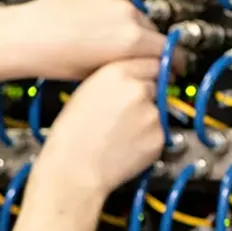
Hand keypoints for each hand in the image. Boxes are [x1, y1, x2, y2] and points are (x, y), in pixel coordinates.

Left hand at [0, 0, 165, 80]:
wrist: (25, 34)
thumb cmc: (54, 59)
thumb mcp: (99, 73)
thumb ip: (129, 67)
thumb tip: (142, 69)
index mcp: (130, 39)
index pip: (168, 49)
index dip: (171, 61)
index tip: (170, 66)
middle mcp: (125, 14)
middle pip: (153, 31)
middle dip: (149, 46)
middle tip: (138, 58)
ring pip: (135, 16)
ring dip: (131, 29)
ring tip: (110, 44)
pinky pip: (116, 3)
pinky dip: (114, 15)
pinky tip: (96, 28)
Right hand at [33, 57, 163, 196]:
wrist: (75, 170)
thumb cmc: (72, 136)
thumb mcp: (85, 92)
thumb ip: (113, 80)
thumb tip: (130, 80)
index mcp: (117, 73)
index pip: (150, 60)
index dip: (148, 71)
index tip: (150, 76)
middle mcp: (138, 90)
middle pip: (155, 84)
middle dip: (145, 96)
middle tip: (124, 113)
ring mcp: (152, 114)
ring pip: (157, 110)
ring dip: (145, 118)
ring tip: (120, 132)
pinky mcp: (159, 137)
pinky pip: (159, 133)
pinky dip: (148, 138)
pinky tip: (126, 144)